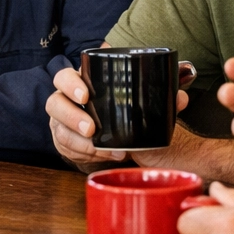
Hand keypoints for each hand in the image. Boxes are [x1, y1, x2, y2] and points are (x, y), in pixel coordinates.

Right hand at [46, 68, 191, 170]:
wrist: (120, 133)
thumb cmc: (125, 110)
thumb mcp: (140, 102)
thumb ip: (160, 97)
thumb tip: (180, 98)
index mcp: (81, 83)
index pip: (64, 77)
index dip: (70, 85)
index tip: (86, 96)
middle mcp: (66, 101)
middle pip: (54, 102)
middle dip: (70, 116)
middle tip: (91, 128)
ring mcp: (61, 122)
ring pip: (58, 130)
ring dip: (78, 141)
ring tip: (100, 149)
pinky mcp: (63, 141)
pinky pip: (65, 149)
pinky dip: (82, 154)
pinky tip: (99, 156)